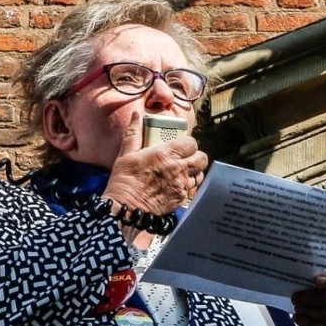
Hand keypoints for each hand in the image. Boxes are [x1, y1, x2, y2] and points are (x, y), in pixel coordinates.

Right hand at [102, 112, 207, 240]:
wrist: (124, 210)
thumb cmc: (124, 181)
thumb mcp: (126, 154)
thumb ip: (134, 133)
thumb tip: (137, 115)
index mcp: (166, 154)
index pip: (191, 143)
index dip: (188, 144)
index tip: (181, 146)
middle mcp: (178, 169)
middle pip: (202, 158)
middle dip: (196, 156)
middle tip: (185, 158)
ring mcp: (181, 185)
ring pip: (199, 175)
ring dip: (193, 172)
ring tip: (182, 172)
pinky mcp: (180, 199)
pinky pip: (192, 189)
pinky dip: (187, 186)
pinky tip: (177, 185)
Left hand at [291, 268, 325, 325]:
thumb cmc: (324, 320)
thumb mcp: (322, 302)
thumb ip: (318, 290)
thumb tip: (300, 280)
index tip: (316, 280)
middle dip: (315, 296)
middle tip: (296, 297)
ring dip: (312, 310)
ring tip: (296, 308)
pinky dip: (311, 324)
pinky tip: (298, 319)